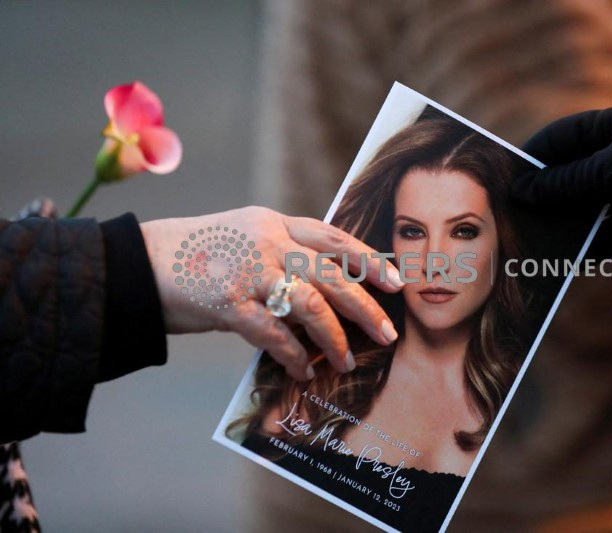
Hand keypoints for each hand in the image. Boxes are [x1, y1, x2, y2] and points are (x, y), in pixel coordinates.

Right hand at [140, 206, 402, 380]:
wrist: (140, 262)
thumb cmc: (199, 253)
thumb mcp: (247, 237)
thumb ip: (284, 253)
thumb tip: (325, 289)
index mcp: (275, 223)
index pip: (334, 238)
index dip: (370, 259)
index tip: (397, 280)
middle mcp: (268, 242)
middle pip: (333, 274)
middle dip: (366, 306)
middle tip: (388, 331)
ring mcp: (249, 271)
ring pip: (310, 306)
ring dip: (334, 339)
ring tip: (347, 361)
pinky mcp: (229, 303)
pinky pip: (273, 335)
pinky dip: (292, 356)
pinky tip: (303, 372)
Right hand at [512, 104, 611, 258]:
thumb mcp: (610, 171)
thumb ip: (564, 181)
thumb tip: (523, 190)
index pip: (563, 135)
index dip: (533, 156)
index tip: (507, 177)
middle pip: (572, 173)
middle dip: (545, 195)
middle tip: (513, 213)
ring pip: (587, 205)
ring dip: (564, 223)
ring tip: (534, 240)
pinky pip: (607, 230)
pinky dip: (589, 244)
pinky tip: (567, 259)